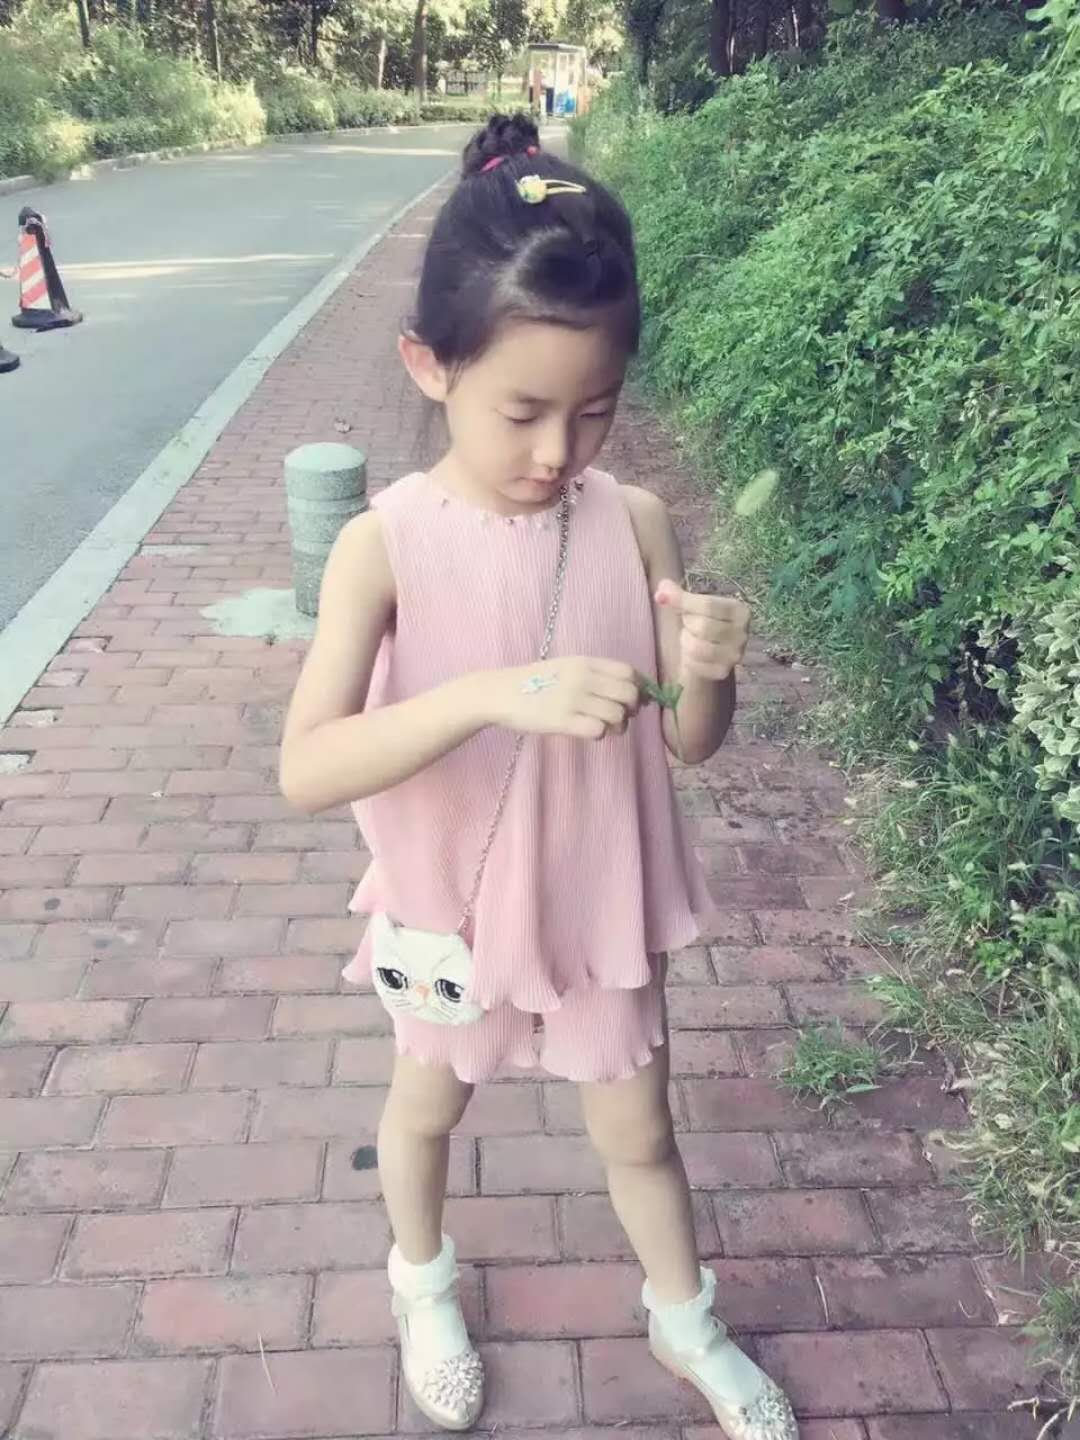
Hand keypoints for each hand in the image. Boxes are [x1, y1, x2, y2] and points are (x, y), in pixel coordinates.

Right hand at [484, 657, 641, 740]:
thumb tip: (629, 689)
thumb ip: (594, 674)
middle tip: (619, 716)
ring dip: (616, 725)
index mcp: (585, 662)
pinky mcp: (563, 721)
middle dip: (630, 709)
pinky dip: (599, 734)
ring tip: (604, 726)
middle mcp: (583, 678)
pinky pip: (598, 730)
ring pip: (617, 714)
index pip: (628, 672)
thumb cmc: (535, 682)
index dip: (637, 687)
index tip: (632, 699)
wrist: (501, 693)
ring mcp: (574, 699)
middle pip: (628, 694)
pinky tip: (588, 731)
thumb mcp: (566, 667)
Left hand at [655, 579, 749, 681]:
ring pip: (697, 648)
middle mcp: (743, 633)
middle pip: (703, 627)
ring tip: (690, 638)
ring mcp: (735, 655)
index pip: (708, 605)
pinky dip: (687, 659)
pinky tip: (692, 654)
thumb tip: (662, 591)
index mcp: (739, 611)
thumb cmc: (700, 622)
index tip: (664, 598)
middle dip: (687, 625)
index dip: (683, 602)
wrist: (708, 652)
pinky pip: (695, 665)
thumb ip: (676, 594)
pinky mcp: (723, 671)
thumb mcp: (691, 605)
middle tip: (688, 624)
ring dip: (686, 642)